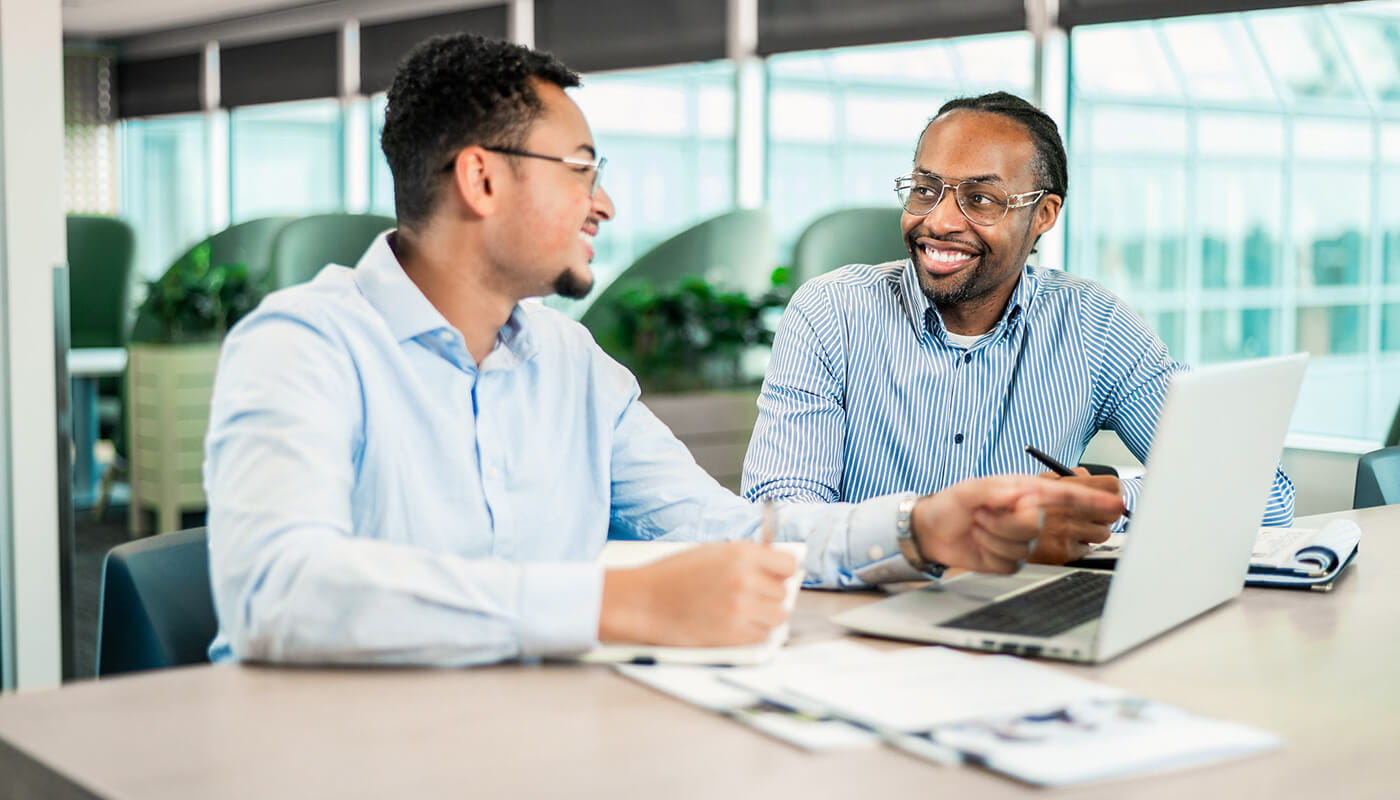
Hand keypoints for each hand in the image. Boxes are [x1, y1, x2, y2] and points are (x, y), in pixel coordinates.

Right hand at [598, 542, 797, 646]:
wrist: (643, 602)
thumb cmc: (671, 575)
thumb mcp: (710, 552)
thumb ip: (745, 557)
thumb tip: (774, 566)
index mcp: (741, 554)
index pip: (789, 564)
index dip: (781, 570)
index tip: (775, 575)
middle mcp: (745, 580)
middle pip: (783, 592)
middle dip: (769, 594)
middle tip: (748, 595)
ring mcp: (741, 609)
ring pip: (778, 616)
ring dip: (764, 615)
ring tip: (742, 611)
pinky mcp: (733, 636)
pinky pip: (762, 636)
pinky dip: (752, 633)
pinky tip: (732, 624)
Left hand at [912, 475, 1125, 573]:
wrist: (932, 531)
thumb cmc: (953, 503)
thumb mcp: (972, 489)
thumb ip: (999, 492)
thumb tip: (1024, 500)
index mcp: (1025, 492)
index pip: (1064, 496)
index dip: (1091, 500)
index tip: (1115, 504)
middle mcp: (1028, 515)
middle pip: (1038, 524)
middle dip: (1006, 520)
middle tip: (984, 512)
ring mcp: (1022, 540)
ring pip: (1022, 545)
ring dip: (992, 535)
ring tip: (979, 525)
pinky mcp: (1012, 560)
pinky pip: (1010, 561)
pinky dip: (990, 552)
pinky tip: (980, 543)